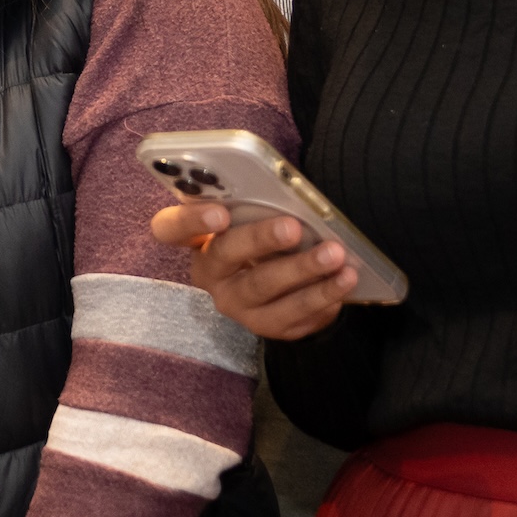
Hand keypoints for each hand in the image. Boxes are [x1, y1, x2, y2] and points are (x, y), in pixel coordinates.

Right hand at [152, 202, 353, 339]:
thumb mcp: (251, 214)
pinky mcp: (267, 326)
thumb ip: (255, 201)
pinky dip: (324, 297)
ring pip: (265, 291)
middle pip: (226, 256)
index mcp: (196, 238)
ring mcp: (237, 306)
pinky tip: (345, 281)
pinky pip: (295, 316)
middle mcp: (209, 276)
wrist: (278, 282)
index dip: (191, 221)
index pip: (171, 228)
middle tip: (293, 227)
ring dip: (303, 272)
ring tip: (335, 255)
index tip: (219, 213)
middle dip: (262, 240)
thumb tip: (289, 190)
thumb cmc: (261, 233)